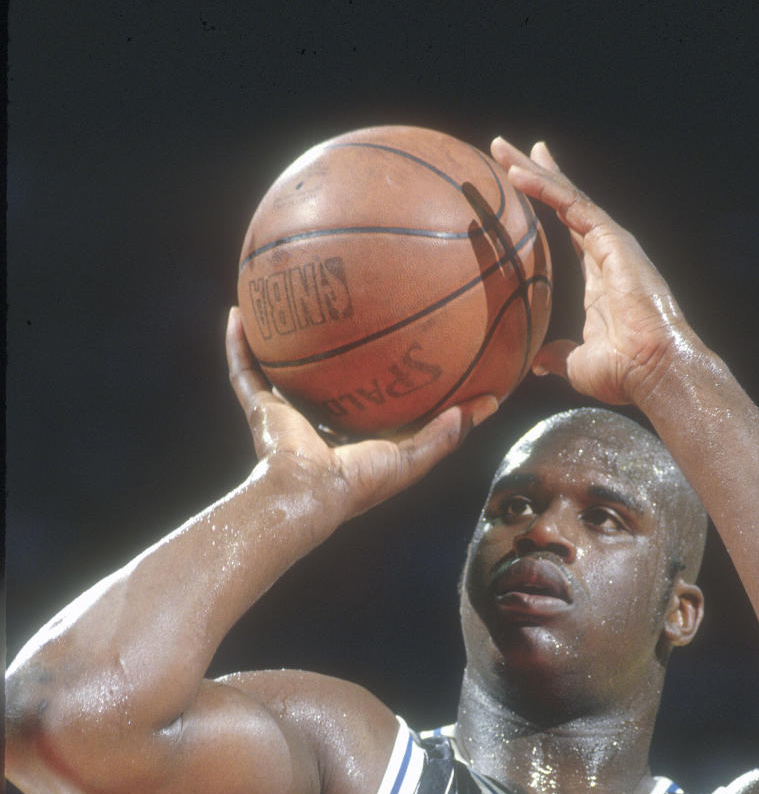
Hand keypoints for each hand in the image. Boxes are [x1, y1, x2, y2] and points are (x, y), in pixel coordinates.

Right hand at [225, 308, 497, 516]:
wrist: (309, 492)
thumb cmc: (360, 483)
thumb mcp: (413, 458)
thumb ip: (446, 433)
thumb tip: (486, 404)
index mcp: (352, 436)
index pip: (368, 399)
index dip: (381, 376)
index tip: (398, 345)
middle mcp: (317, 422)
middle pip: (324, 378)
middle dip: (331, 349)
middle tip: (340, 309)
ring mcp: (286, 415)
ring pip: (280, 369)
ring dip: (277, 340)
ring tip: (282, 300)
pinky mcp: (261, 409)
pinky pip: (244, 370)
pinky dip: (237, 344)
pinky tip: (238, 311)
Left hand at [491, 138, 690, 407]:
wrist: (654, 371)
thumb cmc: (624, 373)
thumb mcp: (577, 364)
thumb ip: (557, 356)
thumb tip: (536, 363)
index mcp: (598, 277)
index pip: (568, 227)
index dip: (546, 201)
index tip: (521, 179)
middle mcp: (605, 253)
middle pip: (565, 202)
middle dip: (536, 173)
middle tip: (504, 149)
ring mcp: (611, 244)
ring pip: (567, 196)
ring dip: (534, 171)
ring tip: (502, 149)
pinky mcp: (614, 241)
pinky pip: (574, 206)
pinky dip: (546, 188)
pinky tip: (519, 174)